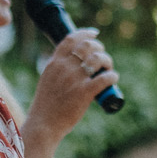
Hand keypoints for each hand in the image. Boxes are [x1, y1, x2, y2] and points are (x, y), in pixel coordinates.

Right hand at [28, 28, 119, 143]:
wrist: (43, 125)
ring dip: (107, 61)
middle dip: (99, 47)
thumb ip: (59, 70)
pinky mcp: (84, 93)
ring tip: (108, 69)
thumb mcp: (48, 80)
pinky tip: (113, 79)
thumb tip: (77, 64)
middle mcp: (64, 67)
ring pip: (98, 59)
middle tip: (102, 56)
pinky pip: (105, 78)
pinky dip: (112, 76)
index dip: (85, 33)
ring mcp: (74, 79)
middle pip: (87, 45)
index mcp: (54, 63)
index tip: (94, 33)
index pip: (70, 39)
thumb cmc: (46, 106)